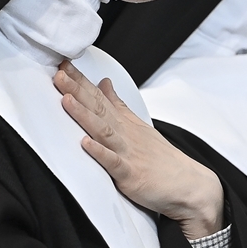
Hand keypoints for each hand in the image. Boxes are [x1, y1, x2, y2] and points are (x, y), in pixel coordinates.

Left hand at [53, 60, 223, 238]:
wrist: (187, 183)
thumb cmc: (160, 157)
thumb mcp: (137, 125)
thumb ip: (117, 105)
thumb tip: (103, 82)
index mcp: (123, 122)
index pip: (99, 96)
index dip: (80, 81)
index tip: (63, 64)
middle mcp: (124, 133)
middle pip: (98, 108)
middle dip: (77, 90)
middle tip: (59, 74)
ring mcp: (127, 152)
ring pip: (103, 130)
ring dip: (84, 114)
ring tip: (66, 100)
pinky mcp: (131, 174)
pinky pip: (113, 162)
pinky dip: (99, 152)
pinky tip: (85, 143)